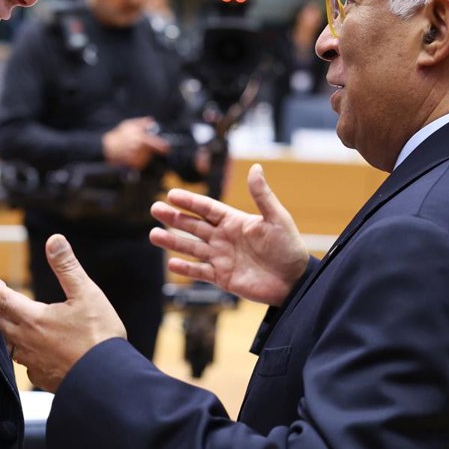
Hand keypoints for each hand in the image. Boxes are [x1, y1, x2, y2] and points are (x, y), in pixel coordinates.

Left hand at [0, 234, 126, 390]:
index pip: (3, 300)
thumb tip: (54, 241)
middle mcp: (27, 342)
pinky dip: (26, 355)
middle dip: (0, 309)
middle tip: (2, 301)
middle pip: (2, 323)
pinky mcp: (44, 379)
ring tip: (14, 325)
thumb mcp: (86, 294)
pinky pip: (27, 366)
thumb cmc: (99, 337)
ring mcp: (34, 363)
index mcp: (34, 319)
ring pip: (11, 345)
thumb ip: (67, 267)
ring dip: (9, 333)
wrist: (107, 379)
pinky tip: (36, 354)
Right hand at [102, 116, 169, 169]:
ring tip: (133, 149)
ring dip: (143, 153)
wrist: (106, 148)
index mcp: (140, 138)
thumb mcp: (128, 124)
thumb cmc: (118, 136)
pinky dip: (138, 160)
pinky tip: (131, 155)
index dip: (163, 146)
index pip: (156, 143)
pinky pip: (141, 162)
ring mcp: (137, 157)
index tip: (167, 148)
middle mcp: (140, 149)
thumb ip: (141, 122)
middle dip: (148, 148)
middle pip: (151, 151)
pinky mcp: (133, 165)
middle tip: (142, 146)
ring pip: (146, 156)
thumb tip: (151, 120)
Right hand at [150, 163, 307, 306]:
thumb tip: (256, 167)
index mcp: (234, 221)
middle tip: (155, 209)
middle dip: (174, 218)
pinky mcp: (222, 278)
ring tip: (154, 235)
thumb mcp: (277, 218)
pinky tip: (171, 263)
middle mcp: (224, 238)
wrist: (294, 281)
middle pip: (193, 226)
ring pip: (191, 248)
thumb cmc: (289, 247)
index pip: (207, 209)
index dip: (190, 202)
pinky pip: (200, 271)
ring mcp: (221, 258)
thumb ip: (262, 195)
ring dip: (172, 241)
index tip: (171, 194)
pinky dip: (185, 268)